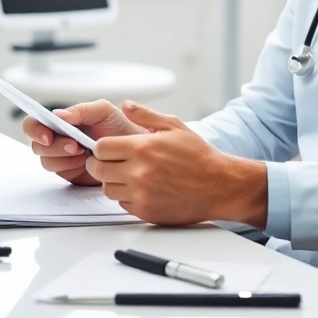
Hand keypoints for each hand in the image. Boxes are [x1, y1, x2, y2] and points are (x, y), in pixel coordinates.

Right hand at [23, 100, 145, 186]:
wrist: (135, 149)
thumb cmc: (120, 127)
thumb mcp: (102, 111)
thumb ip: (80, 111)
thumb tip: (57, 115)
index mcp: (61, 121)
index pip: (35, 123)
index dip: (35, 129)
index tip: (48, 135)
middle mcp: (57, 138)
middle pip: (37, 145)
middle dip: (53, 147)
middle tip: (75, 147)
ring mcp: (62, 157)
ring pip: (46, 161)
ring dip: (64, 159)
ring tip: (85, 154)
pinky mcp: (69, 172)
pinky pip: (60, 173)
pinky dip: (71, 168)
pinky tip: (86, 164)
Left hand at [88, 101, 267, 226]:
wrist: (219, 186)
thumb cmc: (199, 157)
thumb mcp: (174, 126)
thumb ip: (145, 115)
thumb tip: (125, 105)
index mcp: (142, 147)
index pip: (100, 148)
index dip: (101, 147)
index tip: (108, 149)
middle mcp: (138, 172)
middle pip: (98, 170)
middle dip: (102, 164)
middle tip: (113, 163)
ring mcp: (141, 194)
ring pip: (108, 189)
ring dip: (114, 182)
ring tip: (130, 176)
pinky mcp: (146, 211)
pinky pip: (122, 204)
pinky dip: (128, 197)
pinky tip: (142, 189)